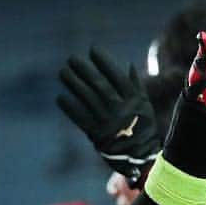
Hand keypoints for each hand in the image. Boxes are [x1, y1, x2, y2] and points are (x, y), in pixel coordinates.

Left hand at [57, 48, 160, 185]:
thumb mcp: (144, 105)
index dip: (104, 62)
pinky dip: (70, 108)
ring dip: (74, 84)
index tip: (93, 49)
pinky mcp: (96, 134)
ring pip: (88, 99)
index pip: (116, 76)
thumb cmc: (141, 126)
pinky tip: (61, 97)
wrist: (137, 155)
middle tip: (72, 59)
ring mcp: (107, 122)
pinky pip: (81, 118)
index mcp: (133, 99)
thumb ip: (136, 85)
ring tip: (63, 72)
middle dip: (85, 70)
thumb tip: (128, 65)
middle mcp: (120, 109)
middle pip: (99, 85)